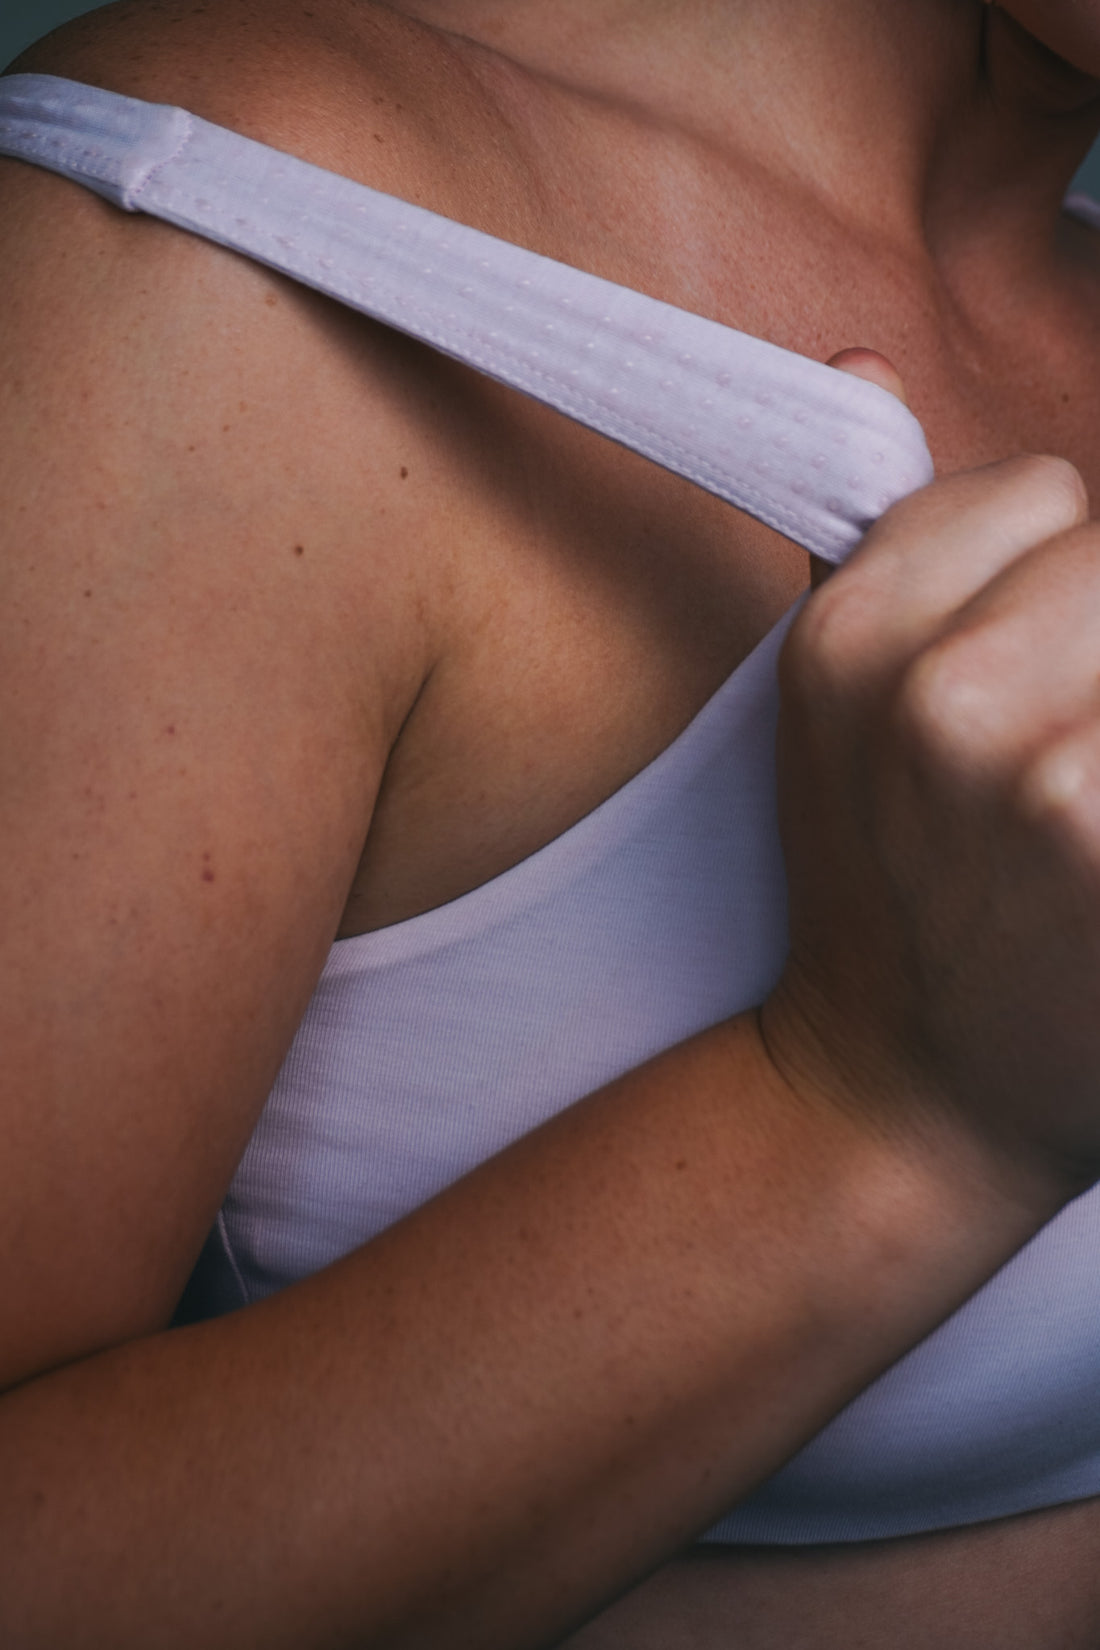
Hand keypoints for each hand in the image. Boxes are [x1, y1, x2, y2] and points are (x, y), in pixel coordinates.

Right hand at [762, 360, 1099, 1210]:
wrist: (907, 1091)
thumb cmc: (892, 898)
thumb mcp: (829, 712)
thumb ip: (870, 541)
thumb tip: (858, 359)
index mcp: (850, 641)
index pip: (1040, 495)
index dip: (1057, 579)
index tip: (1044, 671)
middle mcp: (938, 696)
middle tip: (1066, 732)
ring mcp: (1044, 775)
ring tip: (1083, 790)